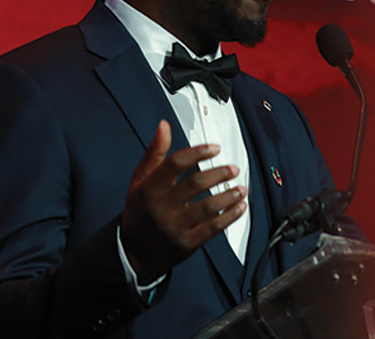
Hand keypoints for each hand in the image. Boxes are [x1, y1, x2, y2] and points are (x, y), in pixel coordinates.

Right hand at [120, 120, 246, 281]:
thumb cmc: (141, 210)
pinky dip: (230, 216)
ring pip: (208, 206)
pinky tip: (239, 207)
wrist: (133, 250)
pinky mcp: (187, 242)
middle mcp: (162, 206)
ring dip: (229, 195)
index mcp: (150, 188)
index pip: (175, 163)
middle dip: (219, 173)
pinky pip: (213, 228)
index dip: (198, 152)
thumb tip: (164, 126)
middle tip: (233, 169)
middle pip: (196, 184)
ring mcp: (175, 226)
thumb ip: (155, 153)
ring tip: (241, 188)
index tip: (215, 148)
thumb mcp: (141, 180)